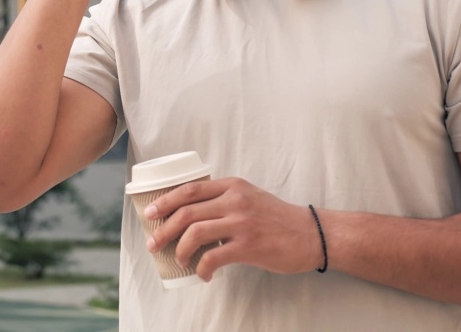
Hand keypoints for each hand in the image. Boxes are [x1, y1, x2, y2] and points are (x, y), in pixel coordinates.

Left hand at [143, 177, 321, 281]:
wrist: (310, 233)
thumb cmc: (278, 218)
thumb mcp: (250, 196)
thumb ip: (224, 199)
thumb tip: (191, 212)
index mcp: (233, 186)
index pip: (190, 189)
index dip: (165, 201)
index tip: (150, 212)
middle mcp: (235, 200)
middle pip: (186, 212)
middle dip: (163, 229)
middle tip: (153, 243)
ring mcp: (242, 223)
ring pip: (195, 233)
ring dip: (179, 249)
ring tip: (178, 259)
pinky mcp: (249, 246)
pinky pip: (213, 257)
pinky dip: (201, 268)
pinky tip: (203, 274)